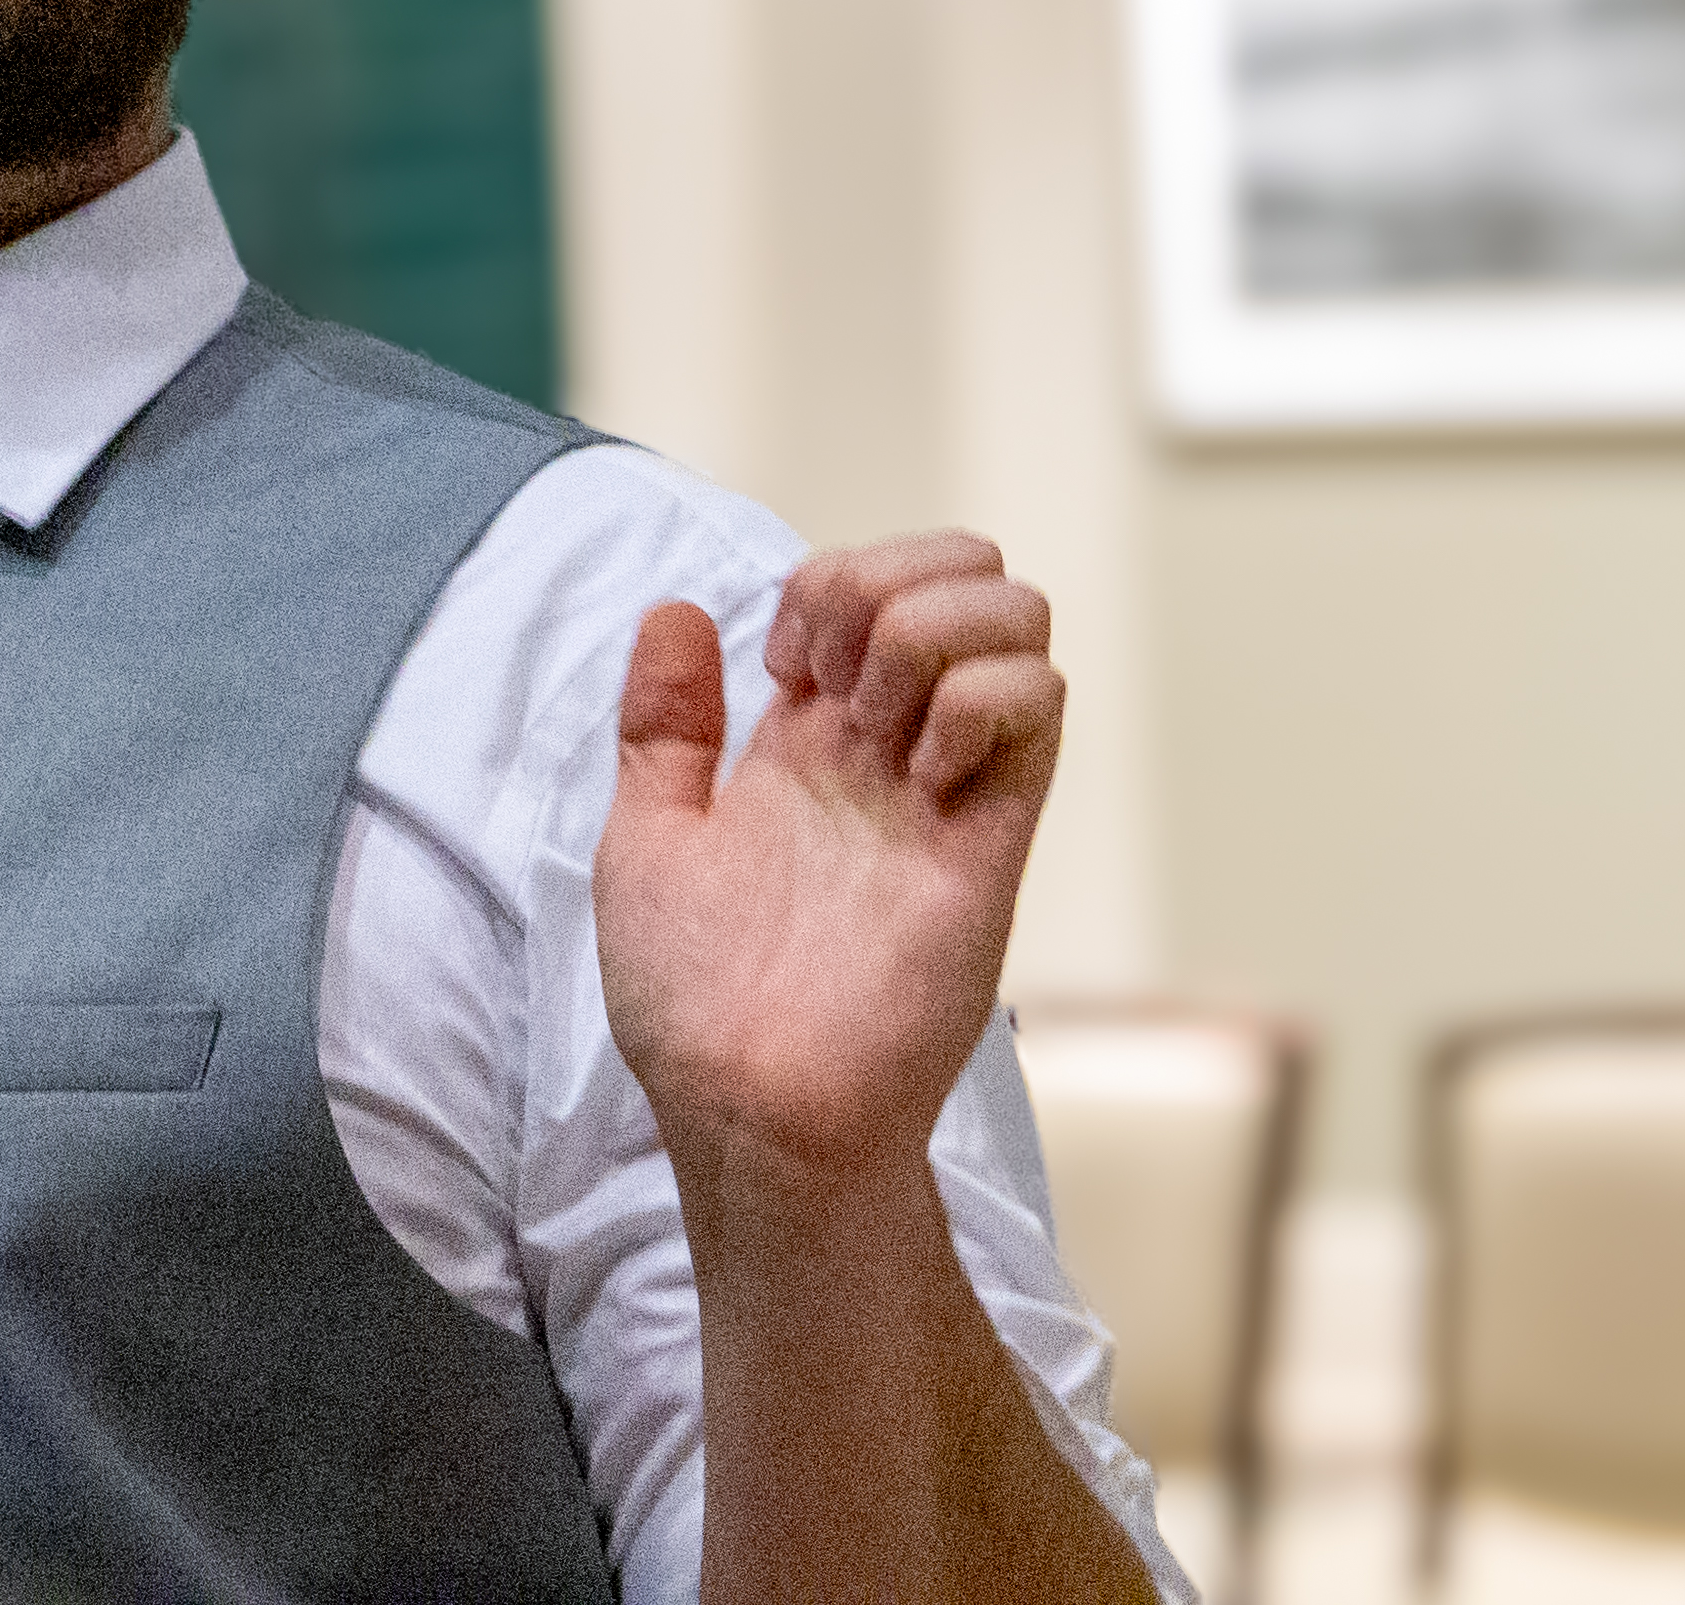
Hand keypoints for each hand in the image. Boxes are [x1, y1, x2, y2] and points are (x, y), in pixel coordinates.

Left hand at [594, 533, 1062, 1192]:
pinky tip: (922, 767)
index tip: (777, 666)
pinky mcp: (993, 838)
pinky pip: (1040, 703)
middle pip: (959, 577)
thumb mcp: (644, 840)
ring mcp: (948, 786)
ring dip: (938, 629)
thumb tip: (676, 610)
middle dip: (892, 579)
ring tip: (883, 721)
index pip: (865, 585)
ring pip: (1016, 620)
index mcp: (806, 744)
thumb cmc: (690, 1001)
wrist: (750, 1107)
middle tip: (837, 675)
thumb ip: (663, 724)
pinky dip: (984, 695)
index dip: (824, 583)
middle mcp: (886, 751)